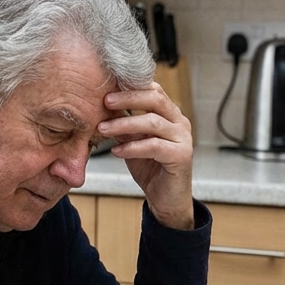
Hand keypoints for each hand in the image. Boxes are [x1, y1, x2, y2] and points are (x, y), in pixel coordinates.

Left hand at [98, 84, 194, 229]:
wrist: (165, 198)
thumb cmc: (149, 167)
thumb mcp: (132, 142)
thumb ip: (123, 125)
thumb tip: (101, 108)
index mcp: (169, 114)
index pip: (152, 90)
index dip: (130, 87)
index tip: (106, 87)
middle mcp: (179, 122)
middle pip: (155, 99)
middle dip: (128, 98)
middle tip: (104, 101)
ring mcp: (183, 138)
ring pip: (153, 122)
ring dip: (124, 124)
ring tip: (102, 128)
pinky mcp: (181, 156)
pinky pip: (154, 146)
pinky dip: (133, 147)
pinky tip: (116, 150)